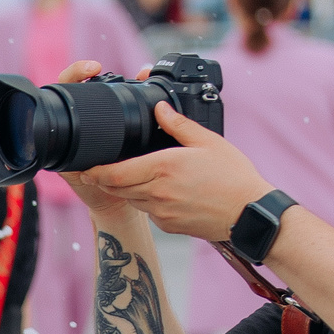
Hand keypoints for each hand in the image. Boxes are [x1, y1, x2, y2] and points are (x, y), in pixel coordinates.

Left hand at [62, 100, 273, 241]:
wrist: (249, 214)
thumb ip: (178, 124)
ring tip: (131, 175)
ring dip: (126, 189)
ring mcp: (161, 212)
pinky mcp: (168, 226)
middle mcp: (157, 192)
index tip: (84, 167)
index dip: (94, 172)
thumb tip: (160, 108)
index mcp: (163, 167)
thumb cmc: (233, 176)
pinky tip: (160, 190)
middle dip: (105, 179)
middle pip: (116, 188)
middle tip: (99, 168)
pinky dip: (146, 201)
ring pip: (130, 200)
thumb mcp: (208, 141)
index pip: (114, 174)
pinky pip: (147, 211)